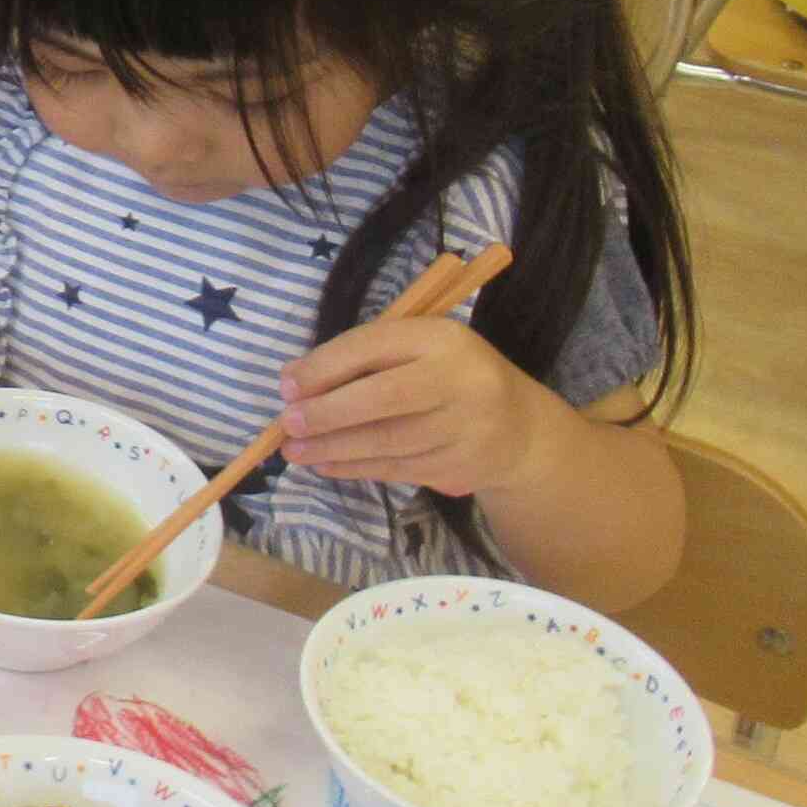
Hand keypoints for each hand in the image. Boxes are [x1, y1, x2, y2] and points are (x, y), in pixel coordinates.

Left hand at [280, 317, 550, 496]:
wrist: (520, 429)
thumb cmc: (449, 377)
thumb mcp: (418, 350)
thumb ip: (364, 358)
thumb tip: (294, 382)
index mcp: (442, 337)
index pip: (375, 345)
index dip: (325, 366)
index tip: (286, 386)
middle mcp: (459, 379)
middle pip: (383, 397)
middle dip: (328, 412)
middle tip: (287, 424)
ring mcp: (464, 428)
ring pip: (387, 441)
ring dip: (333, 448)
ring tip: (295, 451)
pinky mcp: (459, 467)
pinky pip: (396, 468)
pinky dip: (355, 468)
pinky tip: (326, 465)